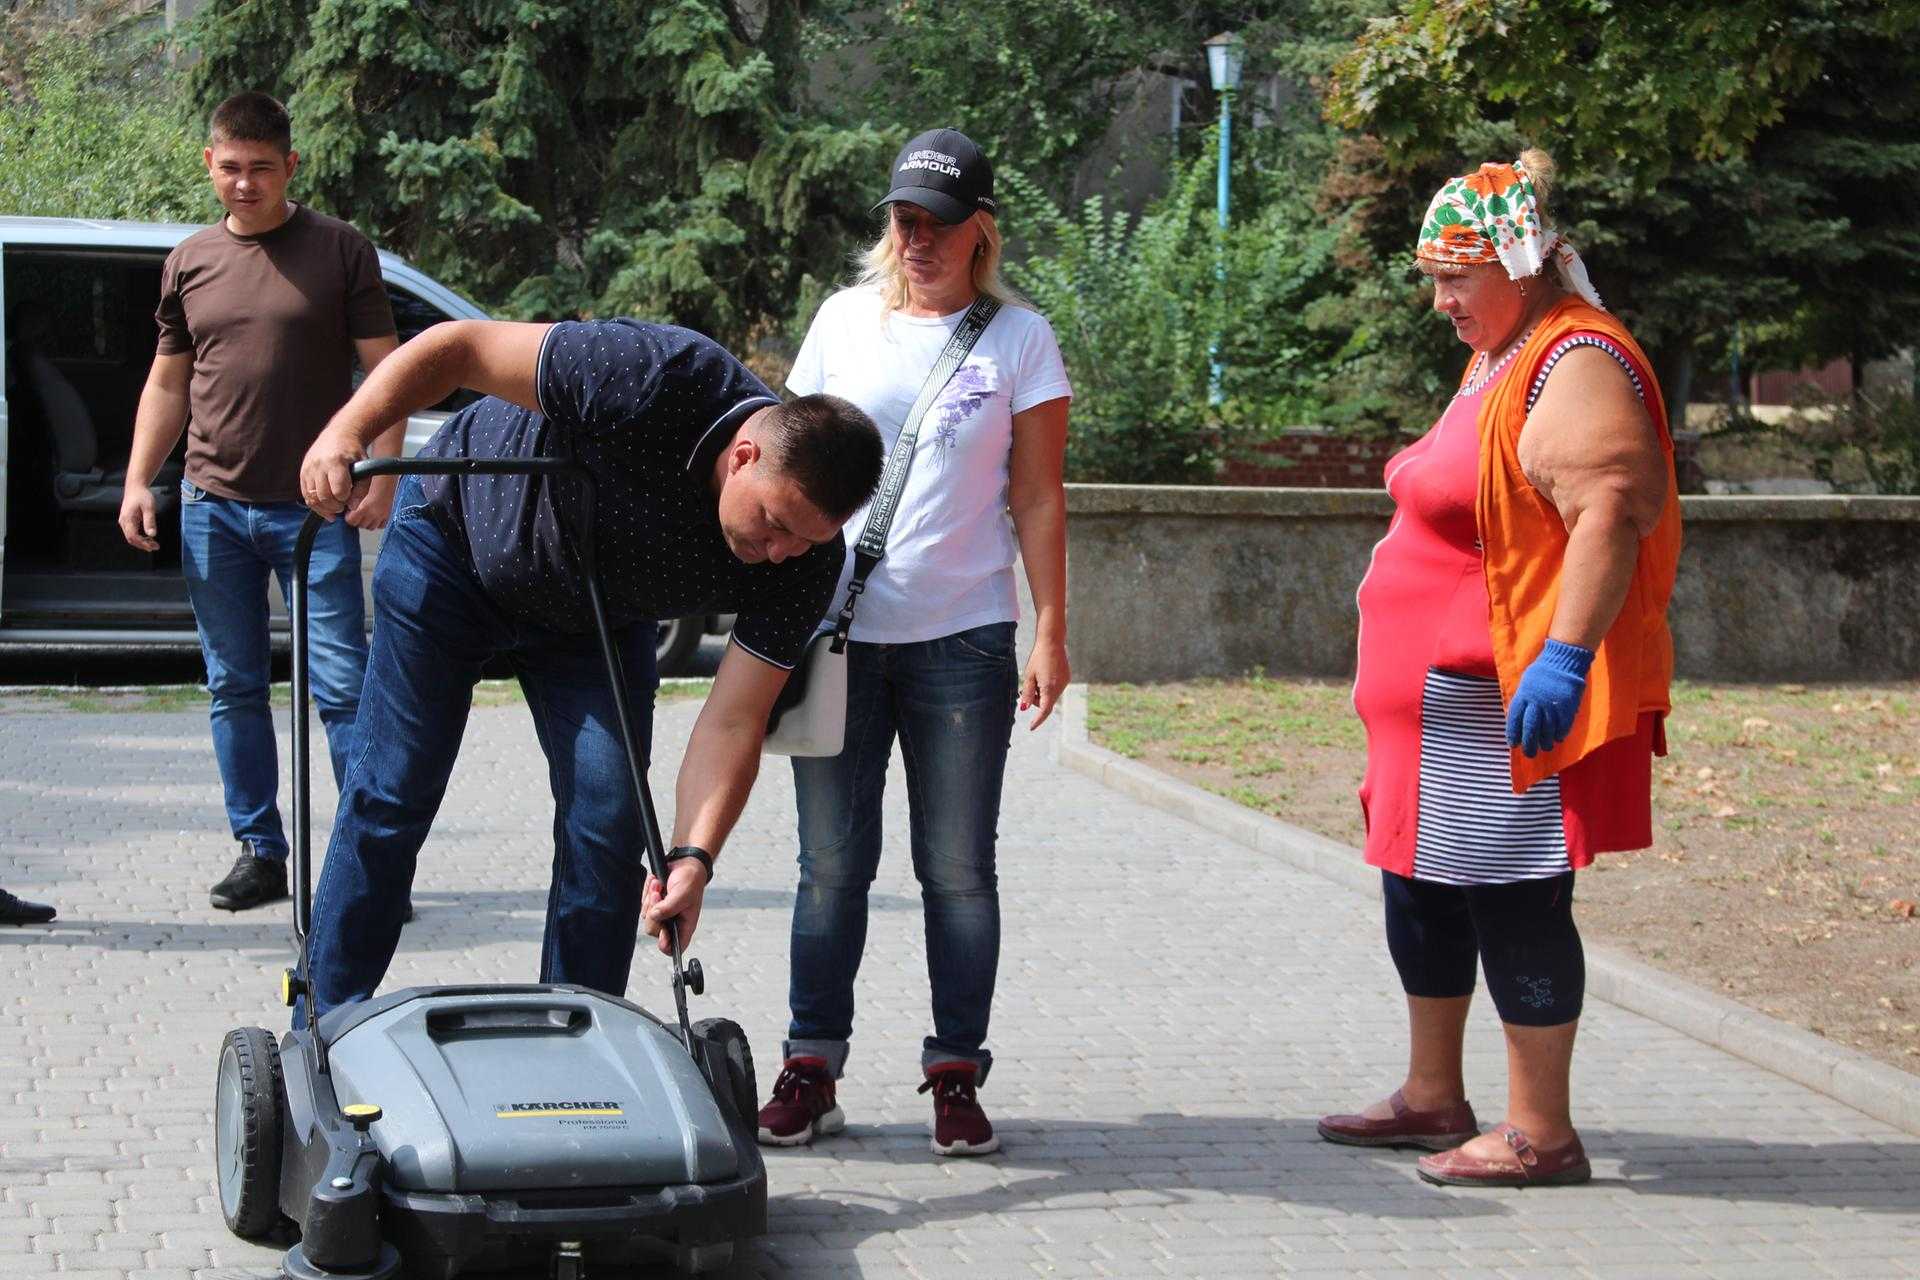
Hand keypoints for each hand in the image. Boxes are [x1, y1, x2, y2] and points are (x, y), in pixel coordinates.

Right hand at [117, 484, 159, 551]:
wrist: (135, 487)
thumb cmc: (142, 496)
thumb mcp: (149, 507)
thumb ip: (150, 521)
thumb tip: (152, 534)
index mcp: (127, 519)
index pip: (133, 536)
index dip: (142, 544)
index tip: (153, 547)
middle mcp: (123, 521)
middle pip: (131, 539)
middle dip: (143, 545)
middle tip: (155, 547)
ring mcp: (124, 521)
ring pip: (131, 536)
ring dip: (141, 542)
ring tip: (153, 544)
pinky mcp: (127, 520)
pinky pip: (132, 532)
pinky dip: (140, 537)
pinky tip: (148, 538)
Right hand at [299, 424, 365, 519]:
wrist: (339, 435)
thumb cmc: (354, 452)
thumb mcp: (365, 467)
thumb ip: (361, 489)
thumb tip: (352, 508)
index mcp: (336, 462)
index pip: (338, 491)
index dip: (345, 499)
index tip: (350, 499)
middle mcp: (318, 465)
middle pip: (323, 496)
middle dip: (335, 506)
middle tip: (343, 506)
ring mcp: (308, 468)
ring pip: (312, 498)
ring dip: (324, 508)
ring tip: (335, 508)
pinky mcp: (303, 472)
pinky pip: (305, 494)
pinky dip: (315, 504)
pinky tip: (325, 507)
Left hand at [345, 473, 397, 529]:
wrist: (389, 473)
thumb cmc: (374, 476)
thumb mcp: (359, 484)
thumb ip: (353, 497)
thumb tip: (348, 506)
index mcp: (368, 507)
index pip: (352, 521)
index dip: (348, 516)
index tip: (347, 510)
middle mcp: (377, 513)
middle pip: (361, 525)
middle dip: (356, 519)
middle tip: (354, 509)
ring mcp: (384, 515)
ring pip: (370, 526)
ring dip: (366, 520)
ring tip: (363, 511)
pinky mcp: (390, 513)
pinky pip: (381, 524)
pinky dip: (376, 521)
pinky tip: (373, 514)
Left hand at [642, 858, 709, 953]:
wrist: (685, 863)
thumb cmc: (691, 880)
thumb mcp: (683, 893)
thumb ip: (669, 907)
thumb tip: (655, 916)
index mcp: (685, 925)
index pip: (675, 947)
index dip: (666, 944)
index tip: (663, 932)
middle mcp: (672, 922)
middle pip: (654, 930)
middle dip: (653, 910)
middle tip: (658, 895)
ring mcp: (662, 914)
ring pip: (646, 916)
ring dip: (650, 898)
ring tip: (660, 885)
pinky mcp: (653, 905)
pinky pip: (642, 904)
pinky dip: (647, 892)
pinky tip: (656, 883)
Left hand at [1020, 635, 1069, 729]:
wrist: (1052, 643)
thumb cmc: (1038, 658)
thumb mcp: (1028, 676)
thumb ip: (1026, 693)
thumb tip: (1023, 708)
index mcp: (1049, 688)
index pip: (1044, 710)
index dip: (1037, 720)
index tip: (1031, 727)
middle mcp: (1060, 687)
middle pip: (1047, 703)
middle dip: (1036, 701)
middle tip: (1025, 691)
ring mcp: (1065, 683)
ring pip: (1051, 696)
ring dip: (1042, 693)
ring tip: (1035, 679)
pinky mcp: (1067, 678)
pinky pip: (1056, 689)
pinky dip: (1048, 688)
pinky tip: (1044, 675)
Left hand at [1505, 639, 1594, 757]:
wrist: (1563, 661)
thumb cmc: (1542, 672)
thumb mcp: (1526, 684)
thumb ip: (1523, 701)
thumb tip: (1518, 719)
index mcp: (1523, 696)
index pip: (1515, 720)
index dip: (1513, 734)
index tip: (1513, 744)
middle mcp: (1536, 703)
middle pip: (1530, 729)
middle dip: (1529, 744)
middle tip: (1529, 754)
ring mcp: (1552, 706)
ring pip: (1547, 731)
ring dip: (1545, 742)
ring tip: (1545, 747)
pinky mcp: (1566, 708)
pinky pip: (1562, 727)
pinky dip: (1559, 735)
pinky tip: (1557, 738)